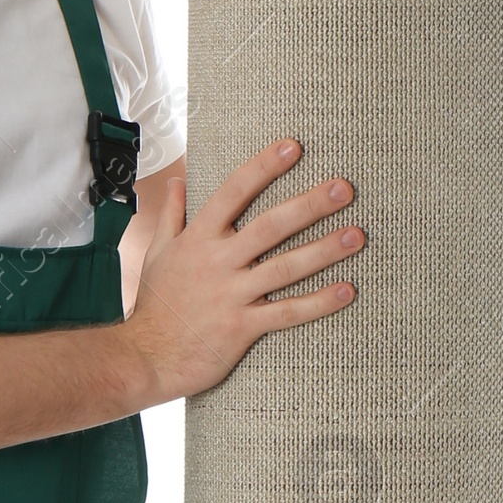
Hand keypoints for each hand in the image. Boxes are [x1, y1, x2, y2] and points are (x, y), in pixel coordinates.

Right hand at [123, 139, 363, 405]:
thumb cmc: (154, 305)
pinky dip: (318, 303)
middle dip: (309, 205)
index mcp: (198, 238)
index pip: (233, 192)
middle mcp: (218, 262)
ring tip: (357, 235)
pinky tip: (346, 290)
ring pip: (285, 268)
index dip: (264, 167)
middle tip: (345, 188)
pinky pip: (286, 313)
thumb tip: (178, 181)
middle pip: (270, 226)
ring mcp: (231, 295)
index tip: (293, 146)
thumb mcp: (157, 254)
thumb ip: (171, 215)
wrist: (145, 356)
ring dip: (324, 251)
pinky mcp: (242, 328)